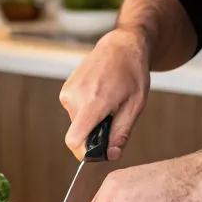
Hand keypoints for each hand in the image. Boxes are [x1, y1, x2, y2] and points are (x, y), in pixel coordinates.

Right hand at [60, 27, 150, 159]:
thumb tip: (111, 156)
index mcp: (95, 101)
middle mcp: (76, 96)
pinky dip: (87, 110)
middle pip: (79, 133)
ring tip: (108, 102)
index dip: (86, 152)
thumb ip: (121, 132)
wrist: (121, 46)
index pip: (74, 139)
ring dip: (91, 120)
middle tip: (114, 116)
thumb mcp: (136, 105)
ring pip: (77, 123)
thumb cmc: (132, 73)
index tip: (100, 149)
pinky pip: (74, 111)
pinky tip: (100, 94)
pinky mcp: (66, 88)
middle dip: (95, 133)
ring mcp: (69, 91)